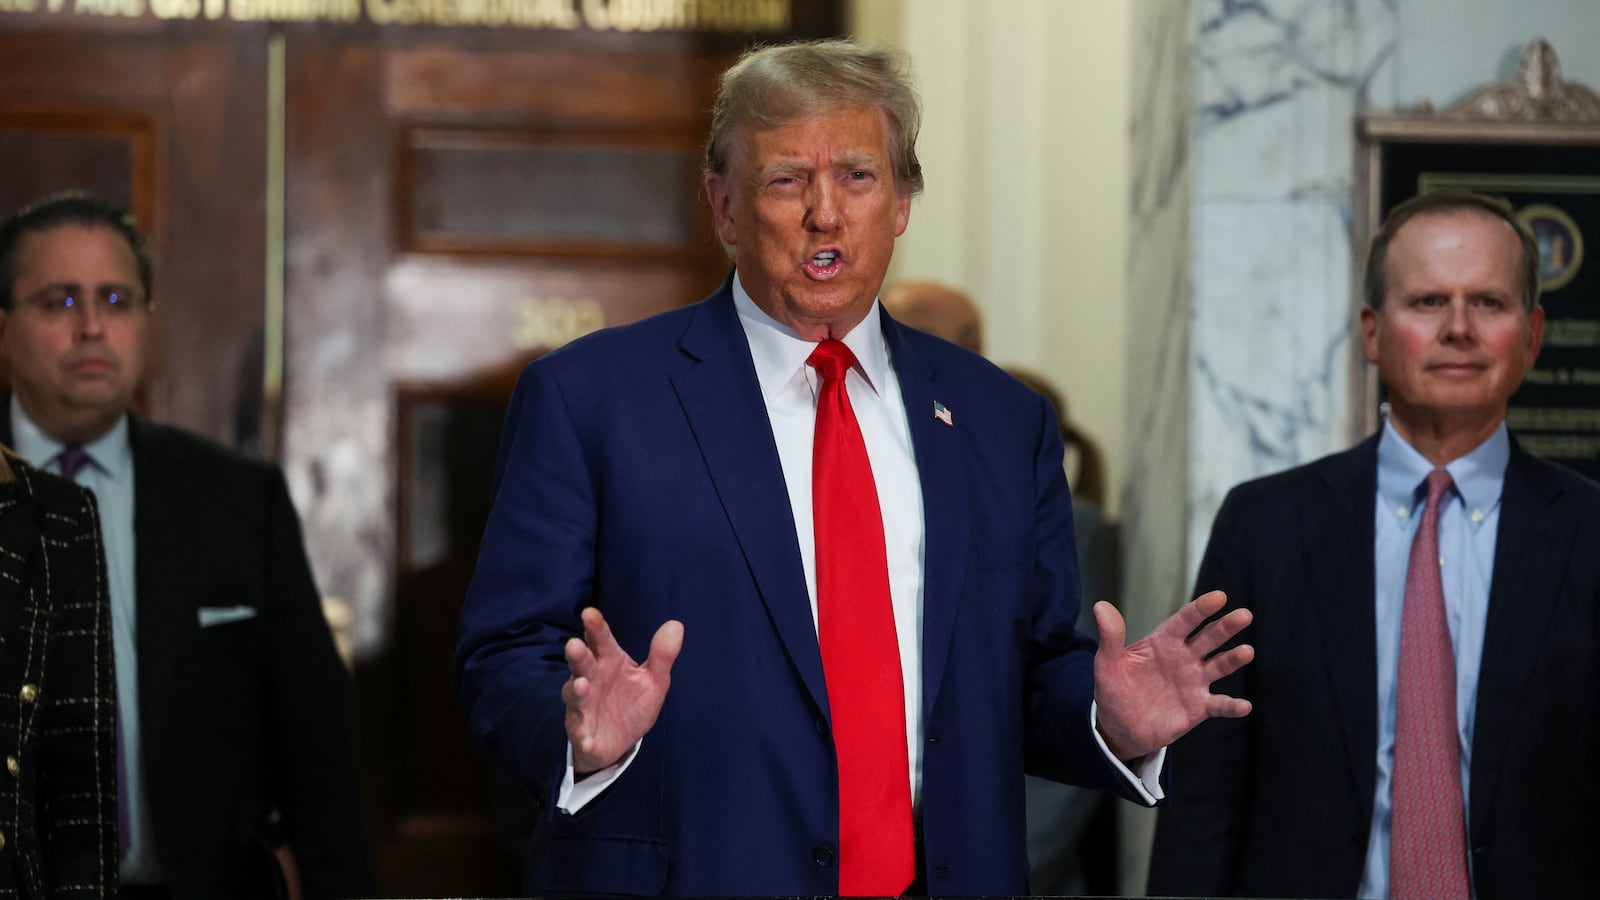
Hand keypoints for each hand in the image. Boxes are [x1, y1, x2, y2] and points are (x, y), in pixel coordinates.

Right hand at [561, 607, 683, 774]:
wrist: (621, 741)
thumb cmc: (632, 702)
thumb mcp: (654, 679)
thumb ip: (662, 654)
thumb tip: (676, 625)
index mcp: (608, 661)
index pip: (601, 640)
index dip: (596, 628)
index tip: (590, 613)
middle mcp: (591, 680)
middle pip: (582, 664)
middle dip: (578, 655)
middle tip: (574, 644)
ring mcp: (583, 707)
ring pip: (575, 696)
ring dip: (577, 690)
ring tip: (582, 685)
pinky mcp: (583, 733)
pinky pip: (580, 735)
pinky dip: (582, 737)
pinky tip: (586, 741)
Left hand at [1092, 590, 1252, 761]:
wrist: (1120, 727)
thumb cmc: (1114, 689)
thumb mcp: (1108, 663)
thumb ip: (1111, 637)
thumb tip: (1100, 606)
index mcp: (1163, 642)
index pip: (1185, 621)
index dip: (1201, 609)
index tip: (1218, 597)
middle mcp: (1184, 658)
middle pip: (1208, 638)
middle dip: (1225, 627)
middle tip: (1244, 615)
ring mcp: (1194, 682)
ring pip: (1219, 666)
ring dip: (1233, 659)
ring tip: (1247, 651)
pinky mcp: (1199, 707)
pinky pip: (1218, 705)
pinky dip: (1231, 706)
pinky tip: (1243, 706)